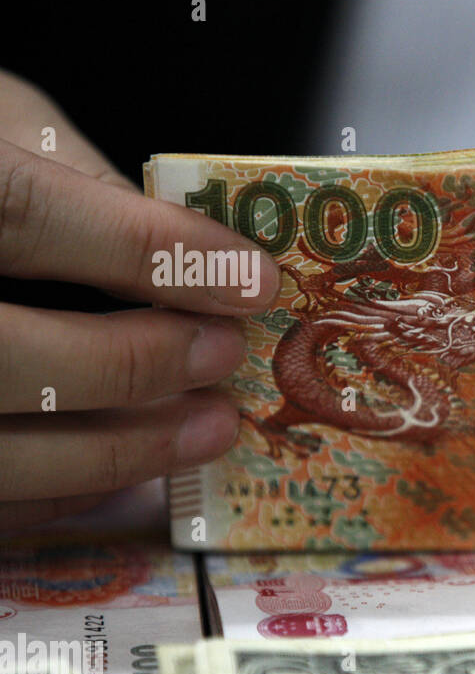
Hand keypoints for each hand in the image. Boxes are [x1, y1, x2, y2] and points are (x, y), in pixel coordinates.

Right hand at [0, 70, 277, 529]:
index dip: (144, 249)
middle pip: (3, 357)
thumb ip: (74, 181)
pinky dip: (64, 492)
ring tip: (211, 426)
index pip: (22, 212)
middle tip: (225, 354)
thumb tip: (194, 257)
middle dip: (132, 364)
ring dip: (117, 450)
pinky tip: (132, 463)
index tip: (251, 279)